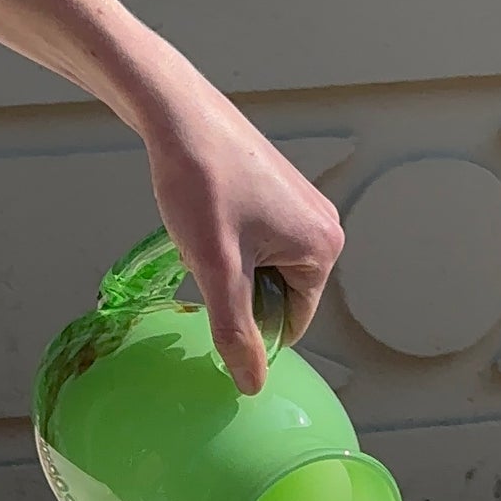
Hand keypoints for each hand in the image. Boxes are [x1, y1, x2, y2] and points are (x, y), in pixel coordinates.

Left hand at [143, 85, 343, 394]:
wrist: (177, 114)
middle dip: (237, 292)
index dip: (249, 327)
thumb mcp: (216, 270)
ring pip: (262, 270)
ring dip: (228, 269)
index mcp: (324, 249)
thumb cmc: (200, 183)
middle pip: (278, 297)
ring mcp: (301, 207)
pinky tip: (204, 223)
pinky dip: (227, 245)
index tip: (215, 305)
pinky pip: (256, 244)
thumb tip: (251, 385)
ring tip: (203, 237)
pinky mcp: (278, 193)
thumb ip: (235, 332)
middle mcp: (323, 226)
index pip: (291, 323)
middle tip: (206, 262)